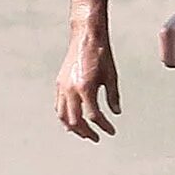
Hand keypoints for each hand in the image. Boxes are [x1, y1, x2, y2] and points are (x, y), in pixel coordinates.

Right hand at [56, 24, 120, 139]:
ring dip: (73, 127)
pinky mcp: (59, 83)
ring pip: (63, 115)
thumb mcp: (112, 75)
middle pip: (75, 120)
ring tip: (84, 133)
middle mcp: (71, 89)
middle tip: (96, 138)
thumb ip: (113, 96)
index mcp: (86, 88)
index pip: (94, 115)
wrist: (86, 37)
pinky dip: (65, 116)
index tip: (111, 132)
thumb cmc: (102, 54)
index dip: (103, 126)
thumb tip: (116, 113)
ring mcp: (62, 87)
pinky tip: (73, 120)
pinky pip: (59, 105)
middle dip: (86, 132)